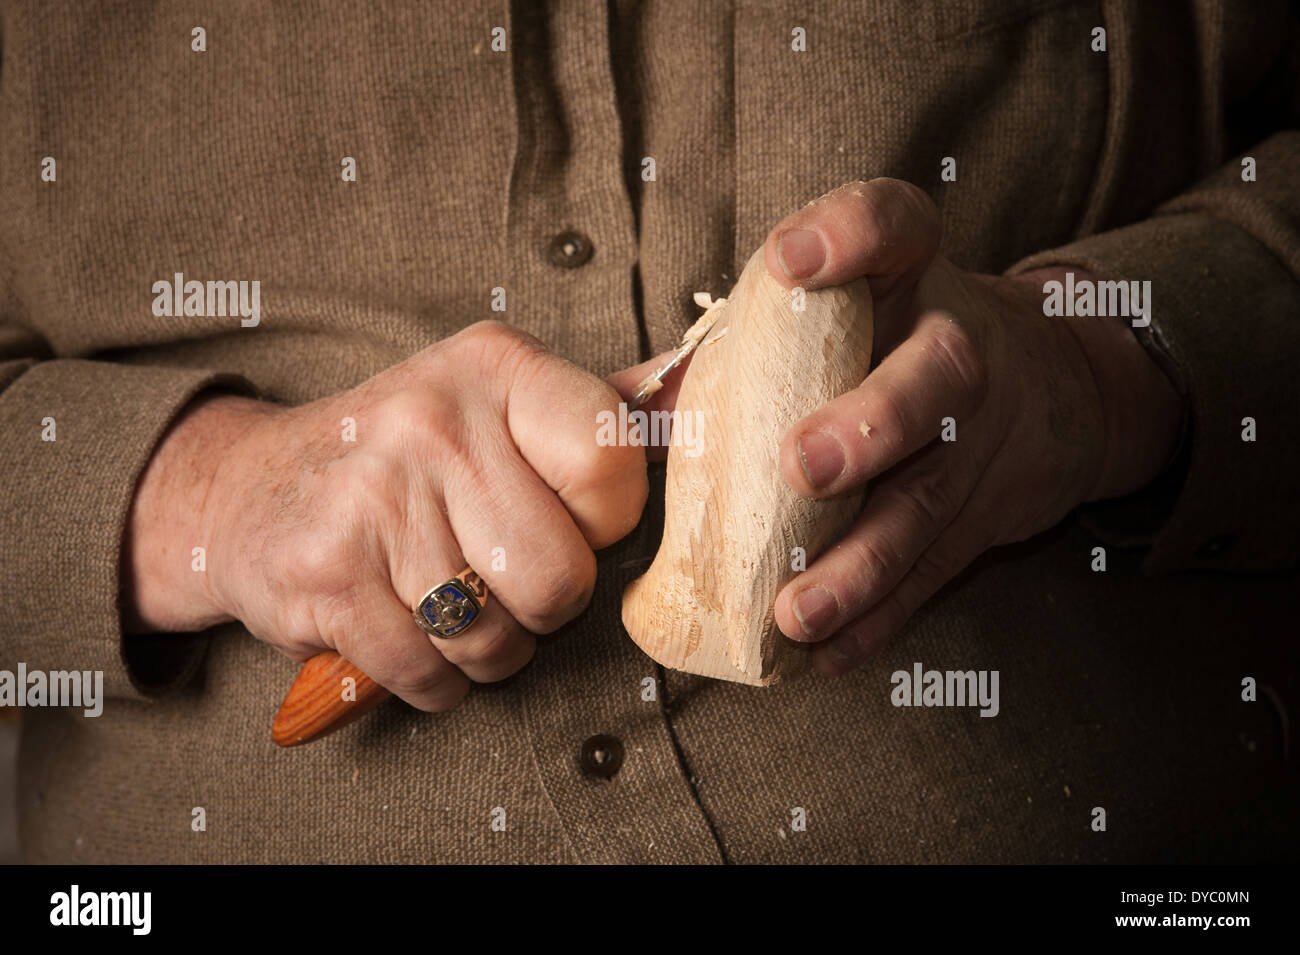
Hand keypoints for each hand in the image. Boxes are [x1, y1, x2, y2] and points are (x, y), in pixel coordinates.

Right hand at [122, 322, 646, 709]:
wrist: (248, 490)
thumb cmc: (403, 459)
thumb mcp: (493, 403)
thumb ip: (594, 413)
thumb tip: (708, 390)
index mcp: (497, 368)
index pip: (611, 465)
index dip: (602, 522)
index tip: (565, 519)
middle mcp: (433, 420)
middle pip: (561, 578)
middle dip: (543, 606)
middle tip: (500, 578)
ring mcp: (373, 498)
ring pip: (496, 640)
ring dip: (484, 649)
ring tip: (448, 601)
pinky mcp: (326, 575)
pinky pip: (430, 676)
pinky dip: (431, 679)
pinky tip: (406, 630)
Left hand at [761, 179, 1183, 674]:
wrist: (1052, 387)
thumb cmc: (897, 341)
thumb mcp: (843, 314)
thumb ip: (739, 345)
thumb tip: (617, 407)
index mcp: (910, 278)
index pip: (894, 226)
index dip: (849, 235)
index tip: (791, 261)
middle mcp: (955, 350)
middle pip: (933, 379)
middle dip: (870, 424)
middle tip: (802, 465)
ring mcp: (980, 441)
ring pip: (928, 502)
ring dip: (861, 562)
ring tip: (797, 610)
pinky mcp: (986, 516)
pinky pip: (934, 573)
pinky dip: (879, 618)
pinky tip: (823, 651)